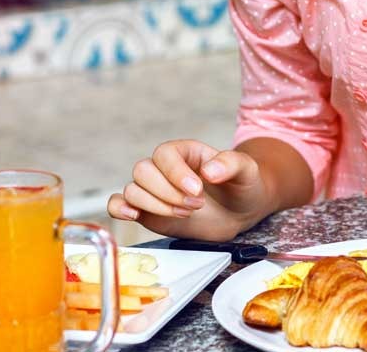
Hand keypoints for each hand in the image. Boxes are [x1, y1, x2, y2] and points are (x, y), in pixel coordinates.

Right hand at [107, 140, 271, 241]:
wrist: (241, 211)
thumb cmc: (242, 185)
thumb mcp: (246, 170)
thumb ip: (231, 164)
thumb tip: (209, 171)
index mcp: (185, 152)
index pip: (164, 154)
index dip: (175, 173)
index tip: (197, 189)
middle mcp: (165, 169)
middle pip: (143, 171)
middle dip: (167, 193)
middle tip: (195, 205)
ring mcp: (154, 190)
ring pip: (133, 190)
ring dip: (156, 205)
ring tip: (185, 214)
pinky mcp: (148, 211)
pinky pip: (119, 204)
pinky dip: (120, 209)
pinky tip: (133, 215)